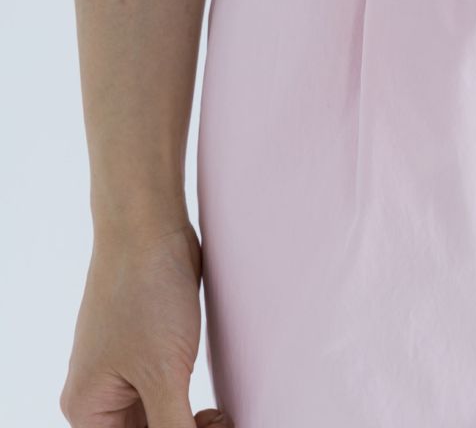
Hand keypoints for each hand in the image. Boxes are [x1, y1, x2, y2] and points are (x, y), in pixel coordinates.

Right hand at [61, 222, 226, 426]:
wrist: (150, 229)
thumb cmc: (146, 295)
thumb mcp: (163, 374)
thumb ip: (173, 427)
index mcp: (88, 409)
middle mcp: (101, 397)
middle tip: (223, 424)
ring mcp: (126, 374)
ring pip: (161, 421)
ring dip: (192, 427)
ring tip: (224, 419)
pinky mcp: (152, 354)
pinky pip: (171, 396)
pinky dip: (193, 409)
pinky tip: (218, 411)